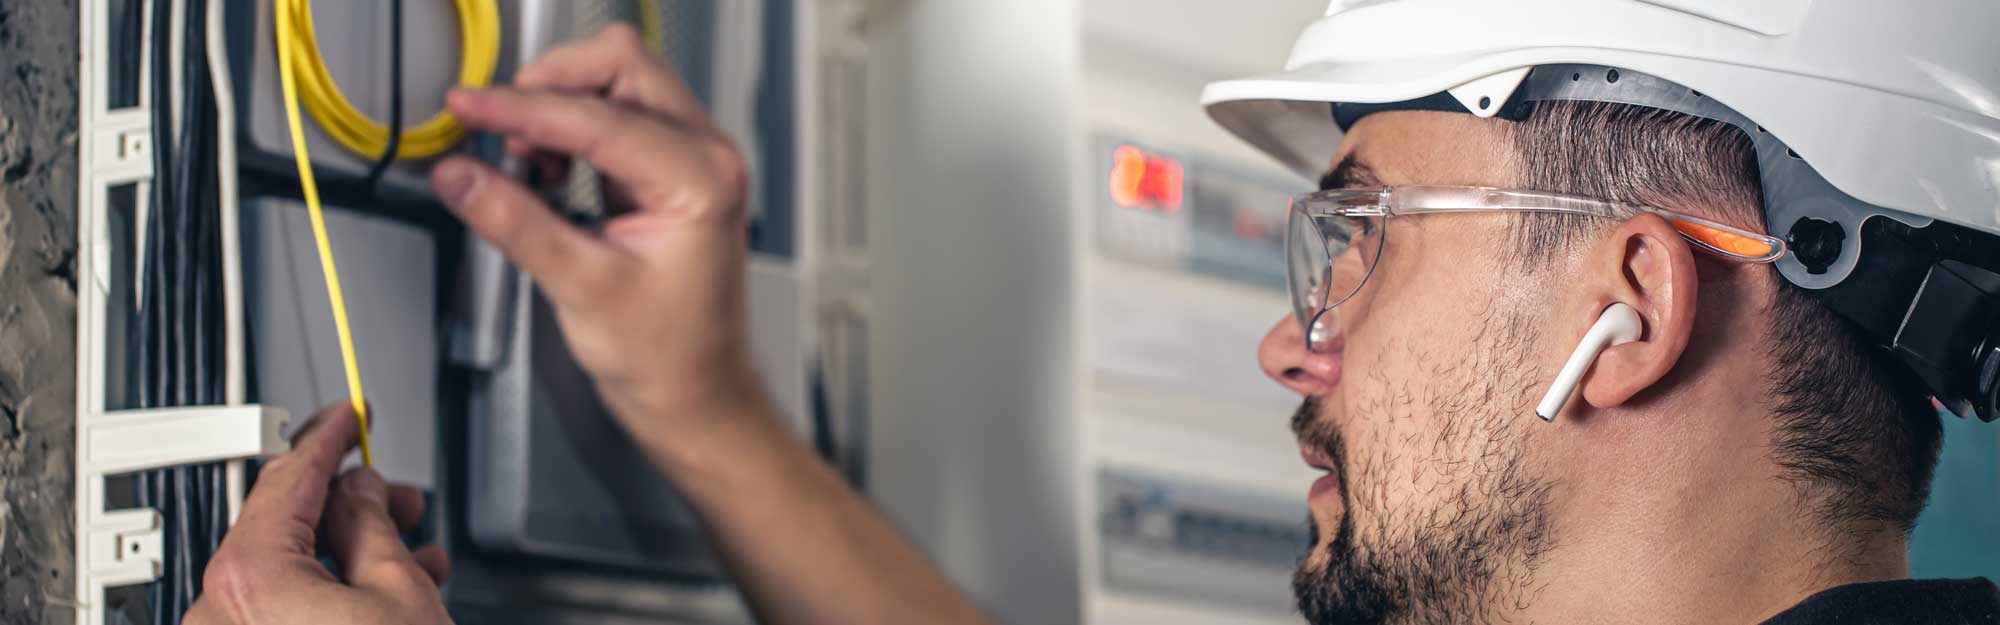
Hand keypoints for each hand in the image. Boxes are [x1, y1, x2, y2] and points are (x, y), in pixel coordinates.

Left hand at [186, 402, 450, 624]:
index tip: (348, 416)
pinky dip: (329, 590)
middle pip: (285, 523)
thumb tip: (360, 492)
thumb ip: (373, 525)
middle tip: (395, 494)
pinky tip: (384, 587)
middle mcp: (221, 608)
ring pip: (288, 568)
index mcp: (251, 576)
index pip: (290, 478)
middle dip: (350, 503)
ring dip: (349, 550)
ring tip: (409, 548)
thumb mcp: (399, 590)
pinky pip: (283, 606)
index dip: (329, 438)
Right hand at [430, 24, 761, 449]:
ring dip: (559, 105)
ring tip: (522, 160)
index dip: (522, 108)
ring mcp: (692, 158)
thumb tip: (461, 174)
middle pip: (620, 66)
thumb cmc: (669, 357)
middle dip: (550, 84)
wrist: (696, 395)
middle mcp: (707, 156)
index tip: (468, 107)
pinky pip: (615, 115)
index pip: (597, 117)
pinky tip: (544, 167)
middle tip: (495, 122)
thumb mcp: (581, 288)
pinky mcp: (668, 170)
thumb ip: (515, 222)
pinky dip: (570, 127)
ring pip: (617, 82)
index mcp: (701, 179)